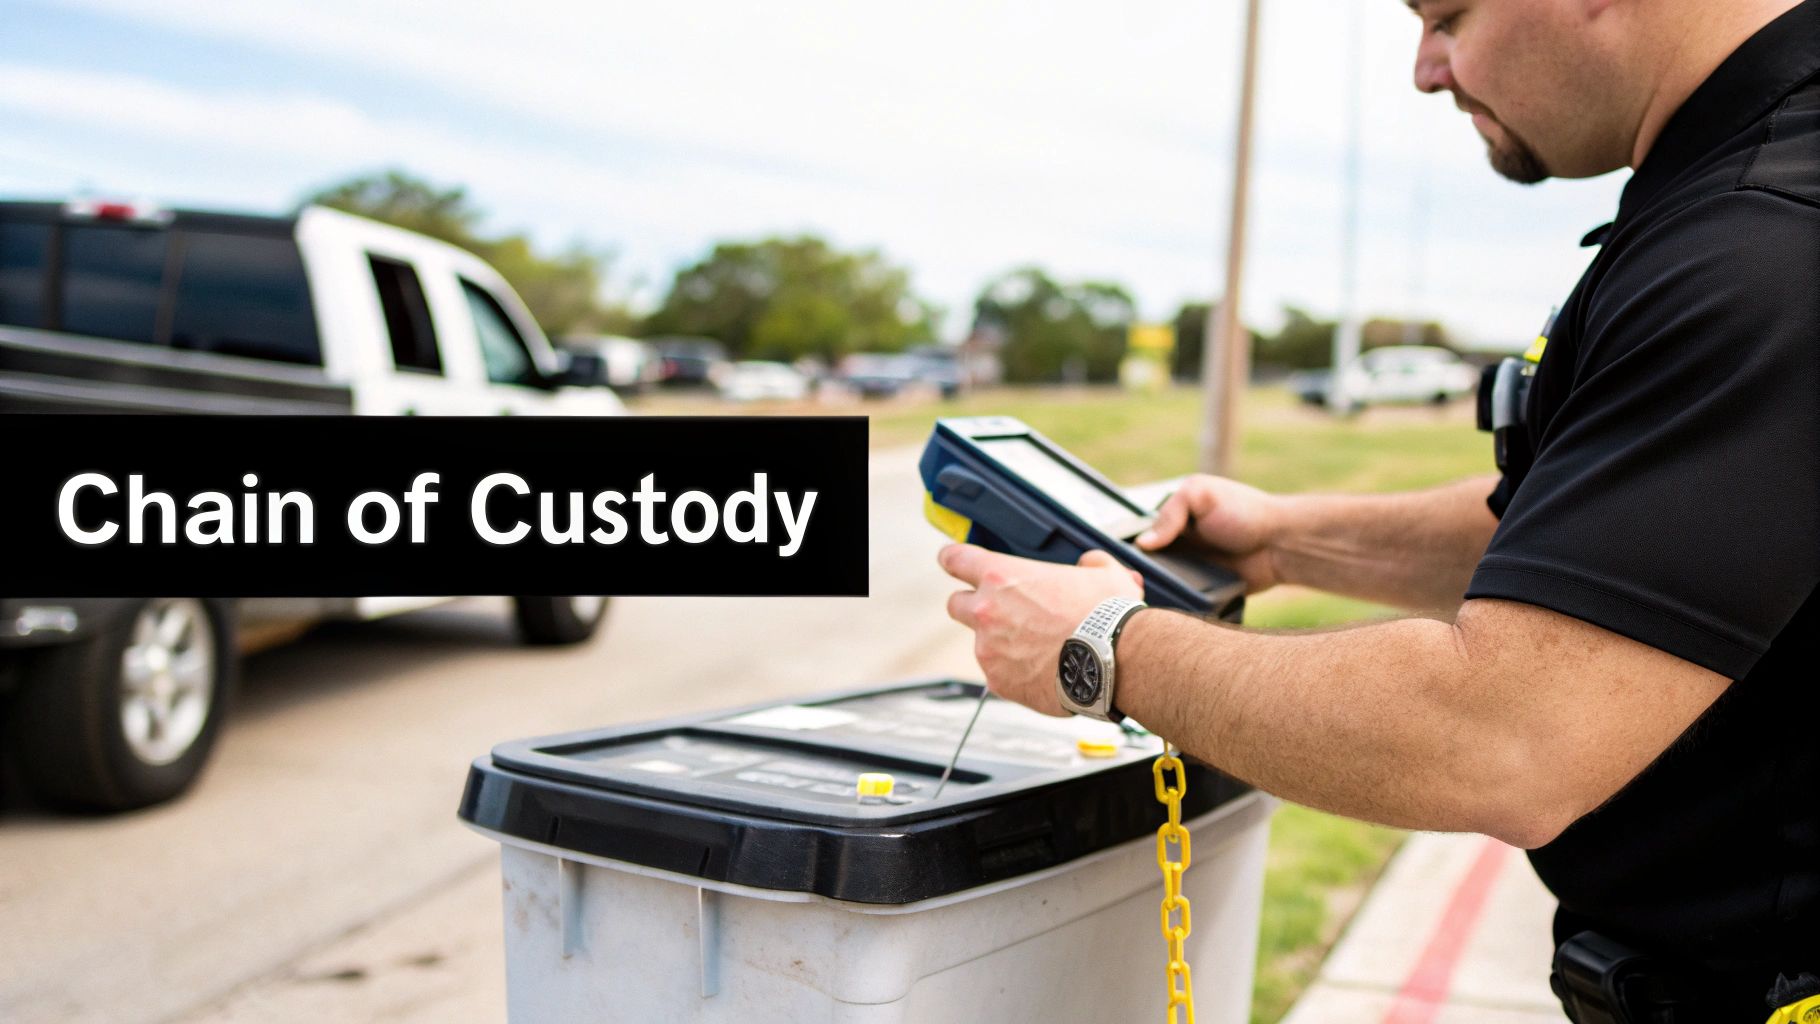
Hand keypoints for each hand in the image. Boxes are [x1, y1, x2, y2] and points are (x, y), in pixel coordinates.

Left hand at [939, 544, 1142, 715]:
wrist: (1117, 662)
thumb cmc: (1107, 616)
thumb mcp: (1105, 573)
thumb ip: (1090, 564)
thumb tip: (1090, 565)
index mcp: (1002, 577)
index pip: (955, 559)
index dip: (953, 558)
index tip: (952, 561)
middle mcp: (986, 612)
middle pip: (955, 604)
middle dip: (973, 606)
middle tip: (1001, 613)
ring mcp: (989, 650)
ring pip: (982, 645)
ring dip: (1002, 645)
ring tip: (1041, 650)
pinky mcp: (999, 682)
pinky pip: (1000, 675)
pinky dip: (1016, 674)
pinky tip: (1044, 672)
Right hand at [1135, 474, 1282, 592]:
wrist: (1280, 544)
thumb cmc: (1244, 511)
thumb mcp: (1200, 495)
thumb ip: (1169, 514)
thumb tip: (1142, 544)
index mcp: (1174, 520)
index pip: (1140, 536)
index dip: (1127, 547)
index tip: (1119, 558)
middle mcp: (1179, 546)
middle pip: (1146, 564)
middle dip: (1138, 572)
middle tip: (1132, 580)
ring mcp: (1190, 571)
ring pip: (1161, 585)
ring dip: (1155, 589)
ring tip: (1144, 595)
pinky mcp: (1203, 593)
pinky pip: (1181, 600)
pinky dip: (1174, 601)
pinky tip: (1166, 604)